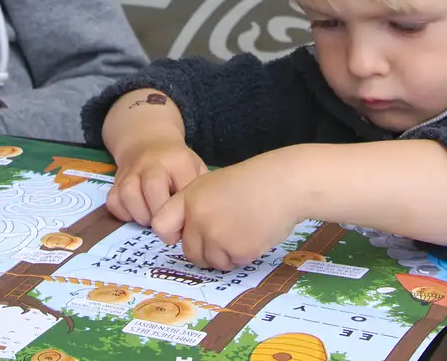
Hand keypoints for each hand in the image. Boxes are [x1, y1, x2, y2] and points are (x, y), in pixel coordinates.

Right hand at [107, 138, 207, 227]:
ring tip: (151, 219)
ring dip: (140, 214)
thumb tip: (205, 218)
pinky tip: (136, 214)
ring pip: (128, 194)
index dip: (185, 210)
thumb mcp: (194, 167)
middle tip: (166, 226)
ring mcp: (131, 171)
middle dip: (160, 214)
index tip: (187, 223)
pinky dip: (123, 213)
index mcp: (177, 161)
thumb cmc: (175, 162)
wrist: (146, 140)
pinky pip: (113, 201)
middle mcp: (151, 163)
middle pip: (152, 188)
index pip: (183, 186)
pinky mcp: (115, 181)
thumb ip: (202, 189)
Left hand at [151, 152, 303, 270]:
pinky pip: (233, 263)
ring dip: (225, 254)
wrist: (285, 184)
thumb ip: (195, 207)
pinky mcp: (237, 250)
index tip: (182, 236)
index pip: (161, 225)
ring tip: (243, 230)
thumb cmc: (252, 183)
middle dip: (206, 250)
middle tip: (226, 234)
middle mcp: (198, 217)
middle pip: (189, 251)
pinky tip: (254, 235)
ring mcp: (217, 235)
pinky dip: (243, 255)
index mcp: (189, 197)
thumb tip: (185, 236)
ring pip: (211, 262)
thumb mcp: (213, 184)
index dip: (172, 235)